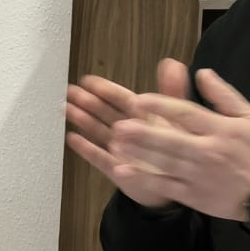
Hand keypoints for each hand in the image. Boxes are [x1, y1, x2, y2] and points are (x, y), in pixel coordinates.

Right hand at [64, 58, 193, 207]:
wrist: (183, 186)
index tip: (88, 79)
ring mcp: (121, 150)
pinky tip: (72, 138)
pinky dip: (86, 149)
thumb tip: (172, 64)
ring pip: (98, 131)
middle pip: (104, 113)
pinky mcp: (117, 169)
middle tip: (70, 91)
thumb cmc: (181, 151)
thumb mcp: (181, 117)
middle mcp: (130, 132)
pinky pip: (99, 158)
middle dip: (87, 101)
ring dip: (82, 120)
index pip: (120, 98)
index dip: (104, 88)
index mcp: (143, 117)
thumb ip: (173, 91)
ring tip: (66, 109)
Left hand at [108, 68, 249, 220]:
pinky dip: (144, 178)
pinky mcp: (193, 195)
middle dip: (144, 133)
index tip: (138, 99)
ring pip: (164, 162)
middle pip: (172, 140)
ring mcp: (198, 175)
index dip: (161, 106)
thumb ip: (224, 95)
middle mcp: (207, 151)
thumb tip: (202, 73)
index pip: (187, 114)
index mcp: (220, 129)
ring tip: (115, 144)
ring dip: (139, 154)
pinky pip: (164, 185)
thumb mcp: (249, 117)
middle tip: (119, 125)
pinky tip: (123, 170)